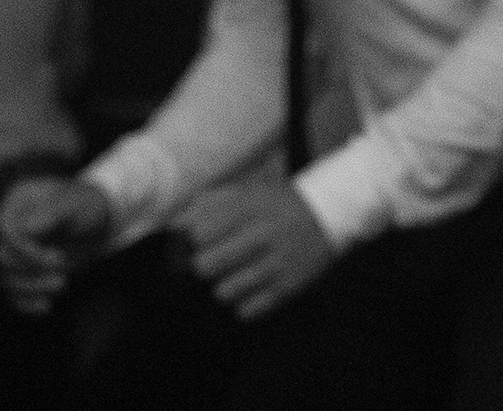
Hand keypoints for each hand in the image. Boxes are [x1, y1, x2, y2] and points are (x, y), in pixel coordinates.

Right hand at [0, 173, 116, 312]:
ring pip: (6, 278)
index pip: (3, 228)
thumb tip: (27, 229)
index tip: (57, 257)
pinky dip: (26, 303)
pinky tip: (47, 306)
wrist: (97, 222)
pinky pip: (13, 294)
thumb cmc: (86, 205)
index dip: (24, 249)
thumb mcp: (76, 202)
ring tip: (62, 284)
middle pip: (0, 256)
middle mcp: (10, 227)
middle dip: (30, 269)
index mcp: (17, 202)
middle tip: (62, 270)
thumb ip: (53, 211)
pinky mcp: (22, 273)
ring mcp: (14, 252)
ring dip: (32, 287)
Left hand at [178, 177, 339, 321]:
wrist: (328, 213)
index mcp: (246, 208)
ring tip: (232, 277)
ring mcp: (275, 264)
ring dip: (221, 287)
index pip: (197, 234)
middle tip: (209, 265)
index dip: (186, 245)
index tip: (190, 247)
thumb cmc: (276, 204)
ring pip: (223, 292)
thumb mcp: (245, 191)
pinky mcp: (288, 287)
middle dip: (201, 269)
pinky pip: (247, 310)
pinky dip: (242, 304)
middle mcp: (260, 235)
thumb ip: (207, 204)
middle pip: (205, 266)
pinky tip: (249, 290)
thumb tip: (173, 227)